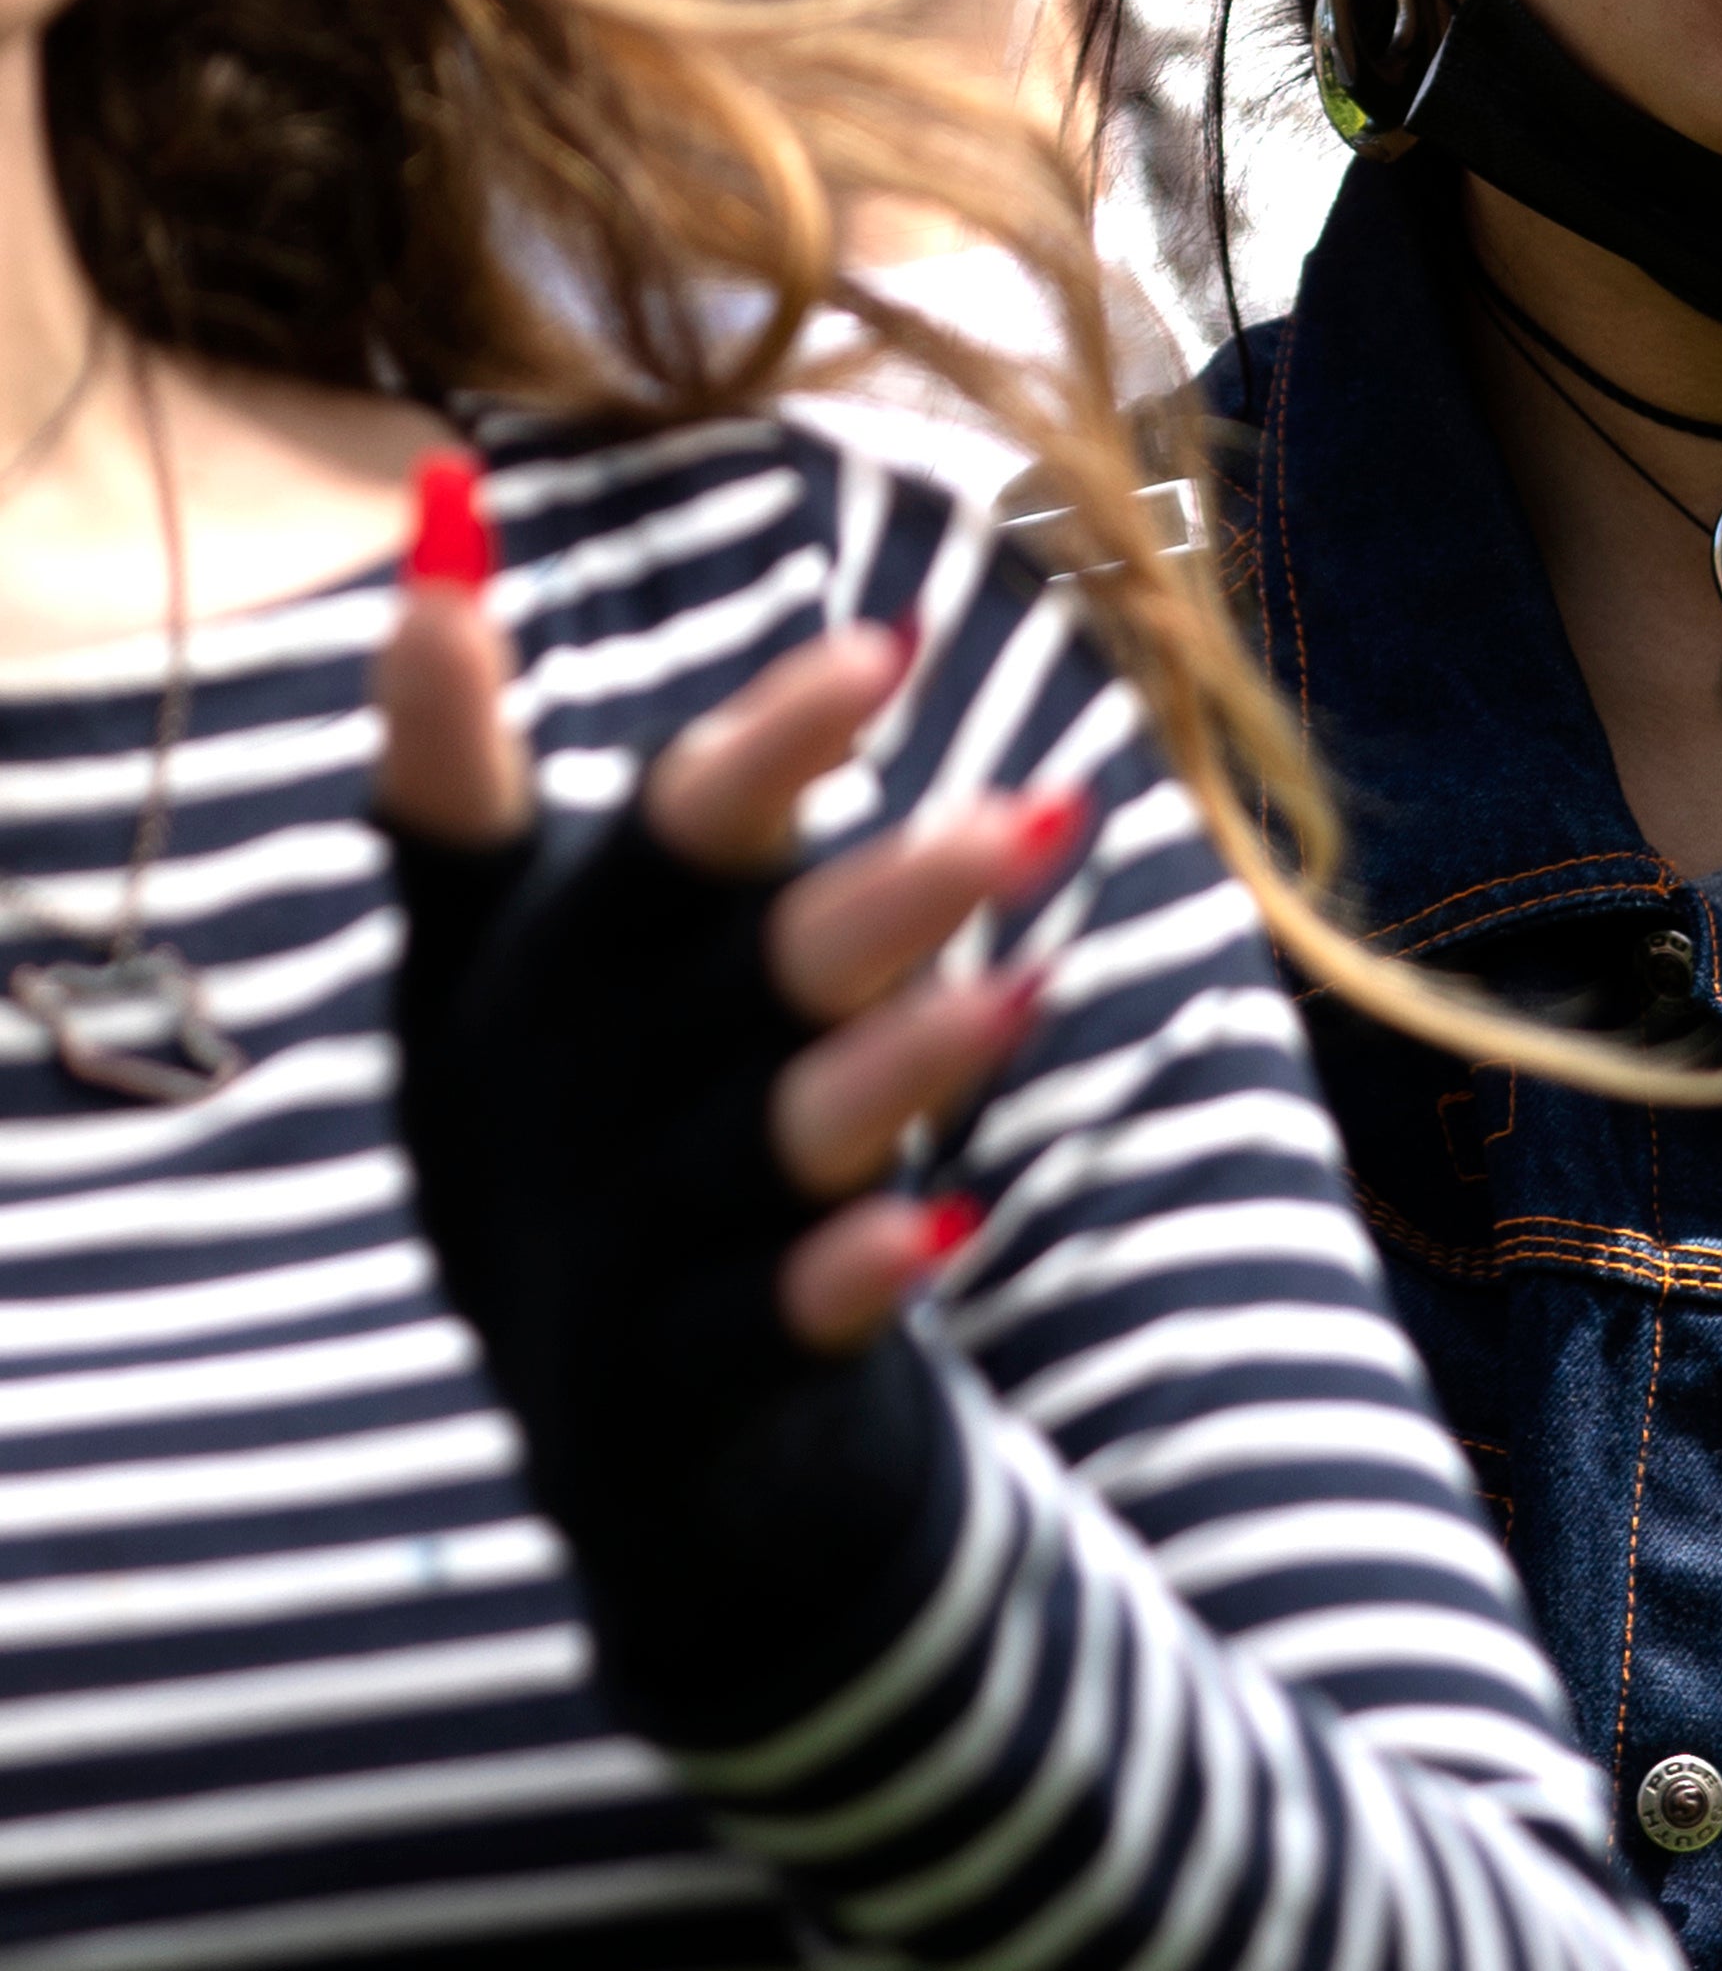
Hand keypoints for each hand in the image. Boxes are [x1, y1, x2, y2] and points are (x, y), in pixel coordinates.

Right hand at [372, 471, 1083, 1731]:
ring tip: (1031, 991)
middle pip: (696, 955)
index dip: (441, 712)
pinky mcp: (668, 1391)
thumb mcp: (596, 964)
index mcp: (494, 971)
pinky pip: (772, 1319)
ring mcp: (595, 1250)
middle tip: (1022, 824)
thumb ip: (637, 784)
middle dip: (852, 881)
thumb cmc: (644, 1132)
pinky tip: (943, 1224)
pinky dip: (849, 1270)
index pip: (462, 822)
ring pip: (771, 1130)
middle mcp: (527, 1099)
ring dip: (900, 1063)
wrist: (652, 1465)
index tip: (457, 575)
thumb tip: (487, 506)